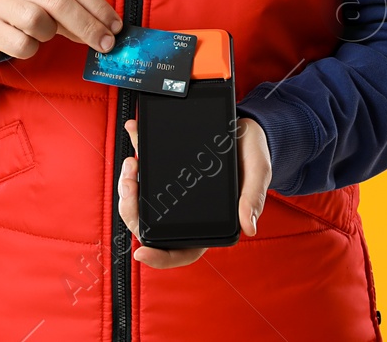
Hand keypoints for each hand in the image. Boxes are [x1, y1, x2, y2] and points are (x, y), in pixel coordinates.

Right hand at [0, 0, 122, 60]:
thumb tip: (105, 28)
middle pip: (60, 3)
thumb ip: (71, 6)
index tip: (115, 26)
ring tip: (42, 33)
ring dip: (49, 34)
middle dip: (88, 26)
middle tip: (105, 44)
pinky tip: (25, 41)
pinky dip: (31, 48)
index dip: (99, 7)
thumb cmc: (19, 4)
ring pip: (39, 23)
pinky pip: (23, 45)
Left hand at [116, 115, 271, 267]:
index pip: (179, 250)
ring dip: (128, 182)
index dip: (159, 257)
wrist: (250, 128)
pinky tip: (133, 131)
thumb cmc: (253, 158)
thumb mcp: (258, 174)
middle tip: (131, 186)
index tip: (141, 253)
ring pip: (140, 198)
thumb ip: (253, 198)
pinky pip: (146, 162)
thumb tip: (250, 227)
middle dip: (131, 210)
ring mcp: (172, 188)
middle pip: (149, 225)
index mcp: (206, 224)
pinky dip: (137, 146)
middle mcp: (184, 210)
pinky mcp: (166, 164)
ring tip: (132, 163)